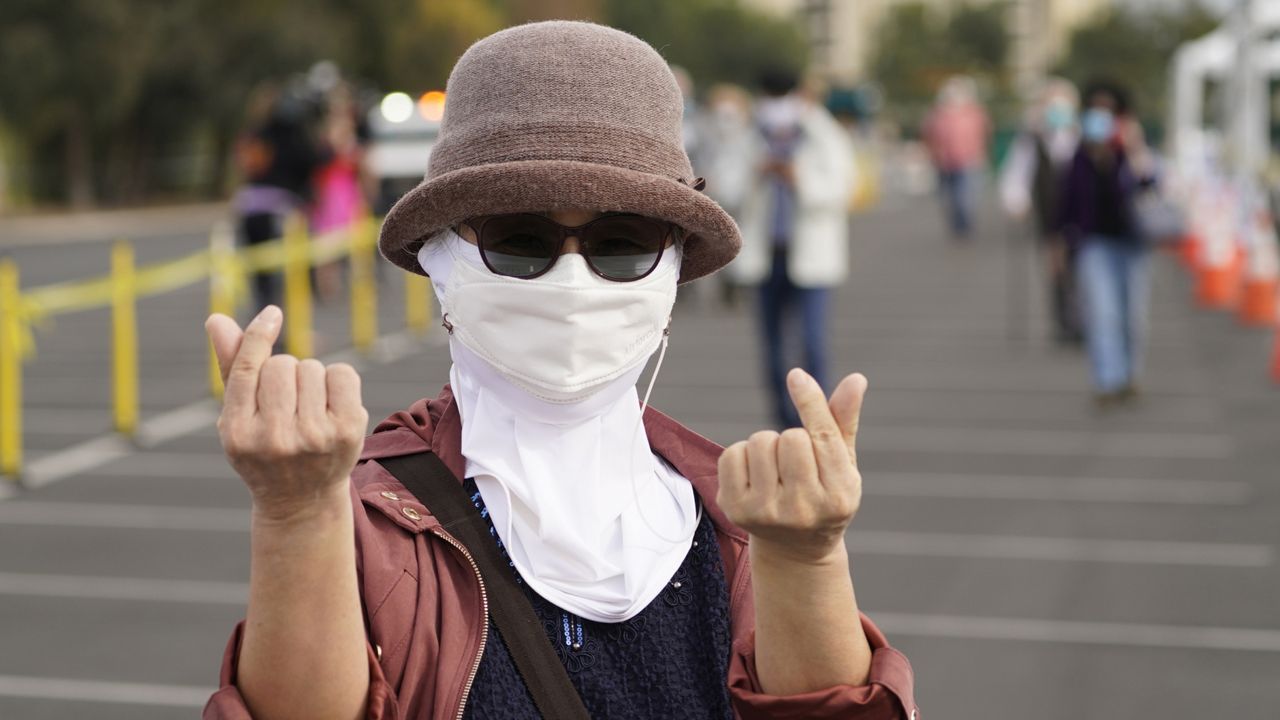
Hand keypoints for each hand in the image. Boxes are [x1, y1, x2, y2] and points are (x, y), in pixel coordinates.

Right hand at [207, 306, 368, 521]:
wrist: (301, 501)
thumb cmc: (264, 449)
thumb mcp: (238, 416)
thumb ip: (231, 367)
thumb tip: (216, 319)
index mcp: (237, 433)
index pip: (248, 368)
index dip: (259, 334)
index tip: (273, 314)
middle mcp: (274, 438)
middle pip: (281, 364)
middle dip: (284, 371)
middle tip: (285, 403)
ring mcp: (313, 437)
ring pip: (311, 367)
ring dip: (310, 378)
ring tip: (306, 409)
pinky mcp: (347, 432)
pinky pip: (343, 373)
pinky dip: (337, 380)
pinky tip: (329, 405)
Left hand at [717, 369, 866, 563]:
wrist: (795, 550)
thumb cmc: (823, 495)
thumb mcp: (843, 464)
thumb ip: (844, 422)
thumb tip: (856, 379)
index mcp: (839, 495)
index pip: (822, 438)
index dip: (810, 402)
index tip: (796, 376)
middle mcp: (804, 509)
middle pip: (789, 437)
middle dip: (792, 438)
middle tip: (796, 462)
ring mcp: (767, 513)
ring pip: (760, 442)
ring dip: (767, 445)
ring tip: (776, 469)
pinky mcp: (736, 511)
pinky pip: (732, 454)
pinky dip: (742, 455)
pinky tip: (755, 475)